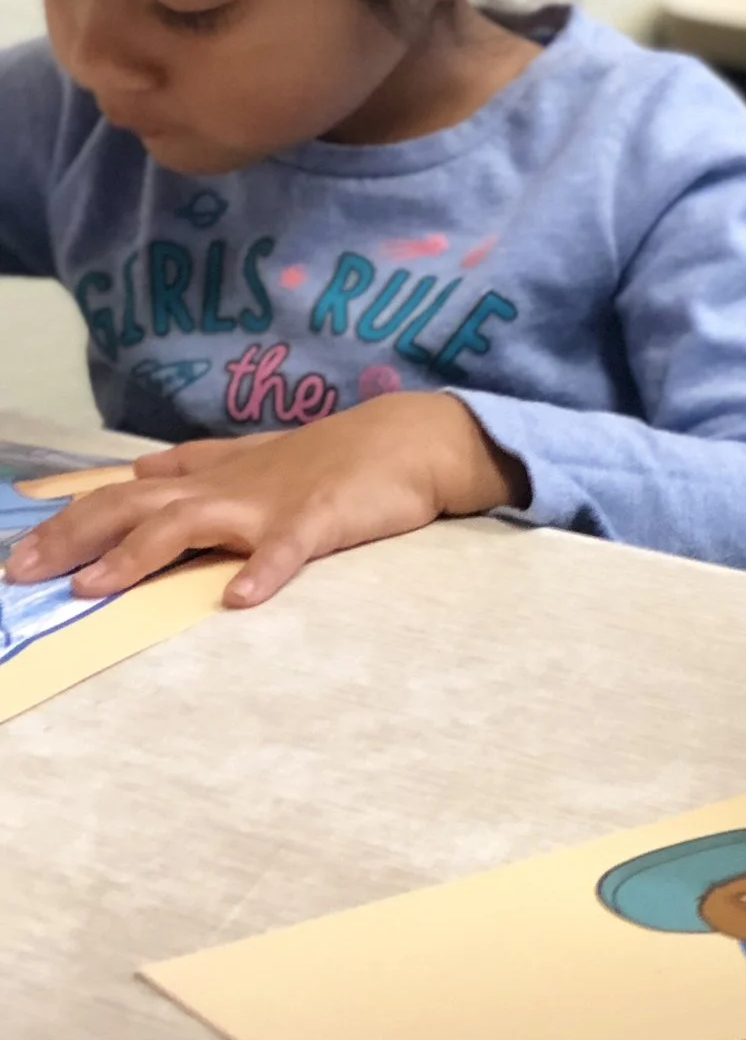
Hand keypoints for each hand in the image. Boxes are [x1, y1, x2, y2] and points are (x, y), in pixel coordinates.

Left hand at [1, 393, 522, 607]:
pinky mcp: (320, 521)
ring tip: (94, 587)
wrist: (412, 439)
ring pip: (191, 525)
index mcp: (213, 478)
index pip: (123, 497)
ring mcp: (271, 504)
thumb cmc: (339, 455)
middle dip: (73, 540)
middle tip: (21, 573)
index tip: (19, 552)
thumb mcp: (259, 454)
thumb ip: (200, 462)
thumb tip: (144, 469)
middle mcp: (228, 489)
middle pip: (135, 510)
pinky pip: (287, 549)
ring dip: (138, 555)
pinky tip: (238, 600)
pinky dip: (262, 572)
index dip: (67, 523)